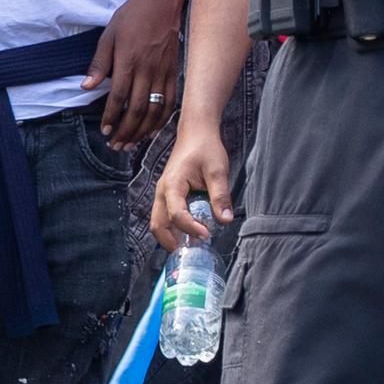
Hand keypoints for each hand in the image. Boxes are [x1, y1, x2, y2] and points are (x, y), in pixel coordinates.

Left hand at [94, 0, 184, 146]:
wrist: (162, 2)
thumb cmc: (131, 18)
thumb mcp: (108, 36)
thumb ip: (99, 64)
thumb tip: (86, 87)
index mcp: (129, 60)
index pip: (119, 96)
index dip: (111, 116)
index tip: (104, 131)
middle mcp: (148, 69)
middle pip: (137, 108)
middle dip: (125, 131)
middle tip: (115, 145)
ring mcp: (163, 72)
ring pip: (155, 110)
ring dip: (142, 130)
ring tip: (130, 143)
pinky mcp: (174, 73)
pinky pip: (171, 102)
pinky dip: (162, 120)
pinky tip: (152, 130)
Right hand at [154, 120, 234, 246]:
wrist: (196, 132)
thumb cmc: (205, 148)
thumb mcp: (217, 170)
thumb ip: (220, 196)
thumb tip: (225, 220)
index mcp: (173, 184)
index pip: (177, 214)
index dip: (190, 228)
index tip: (207, 234)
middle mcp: (163, 191)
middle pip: (158, 224)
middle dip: (171, 241)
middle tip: (191, 251)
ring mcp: (163, 193)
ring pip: (158, 222)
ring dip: (171, 236)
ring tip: (191, 245)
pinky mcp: (167, 195)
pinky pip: (164, 216)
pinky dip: (173, 228)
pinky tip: (191, 231)